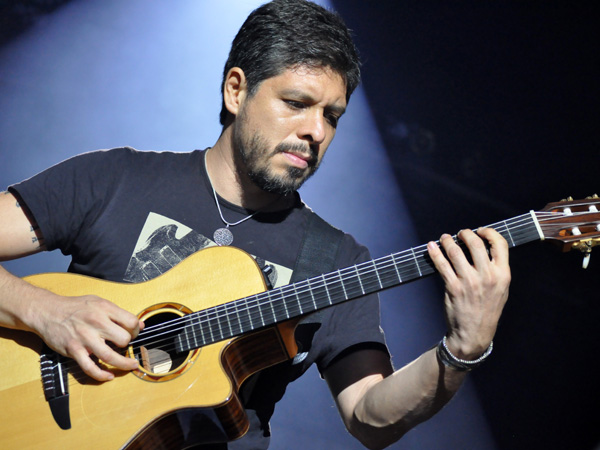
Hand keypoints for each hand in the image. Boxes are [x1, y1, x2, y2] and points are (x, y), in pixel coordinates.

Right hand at [32, 294, 143, 381]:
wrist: (47, 311)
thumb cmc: (75, 307)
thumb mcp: (99, 302)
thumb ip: (119, 313)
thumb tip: (140, 324)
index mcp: (104, 308)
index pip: (130, 322)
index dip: (135, 330)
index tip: (133, 334)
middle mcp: (96, 322)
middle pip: (123, 339)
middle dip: (128, 345)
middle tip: (126, 346)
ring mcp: (84, 337)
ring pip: (110, 356)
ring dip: (123, 364)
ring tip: (130, 366)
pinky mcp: (73, 350)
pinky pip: (90, 367)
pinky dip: (101, 375)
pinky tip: (108, 376)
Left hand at [427, 228, 510, 358]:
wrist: (474, 333)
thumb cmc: (487, 310)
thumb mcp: (501, 290)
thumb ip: (495, 269)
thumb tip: (483, 248)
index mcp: (503, 275)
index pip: (500, 244)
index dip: (489, 232)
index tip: (480, 230)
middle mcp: (487, 276)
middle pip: (475, 243)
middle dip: (465, 234)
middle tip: (459, 234)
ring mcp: (469, 281)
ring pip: (455, 251)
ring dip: (447, 241)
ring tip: (444, 238)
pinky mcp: (453, 287)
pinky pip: (441, 264)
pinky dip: (435, 252)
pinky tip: (431, 247)